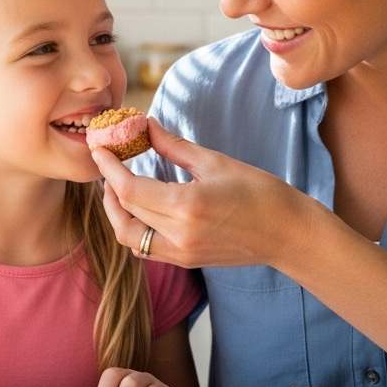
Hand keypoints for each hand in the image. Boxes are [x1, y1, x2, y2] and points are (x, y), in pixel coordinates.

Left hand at [91, 118, 311, 268]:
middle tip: (106, 163)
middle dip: (108, 187)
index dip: (108, 168)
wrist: (287, 234)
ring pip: (129, 237)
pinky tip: (138, 208)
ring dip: (116, 212)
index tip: (98, 148)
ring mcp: (181, 253)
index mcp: (187, 206)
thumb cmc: (260, 193)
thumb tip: (146, 125)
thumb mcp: (216, 162)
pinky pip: (145, 248)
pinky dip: (134, 228)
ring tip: (116, 186)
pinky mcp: (185, 261)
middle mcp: (179, 235)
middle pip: (125, 212)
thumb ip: (174, 146)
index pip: (130, 189)